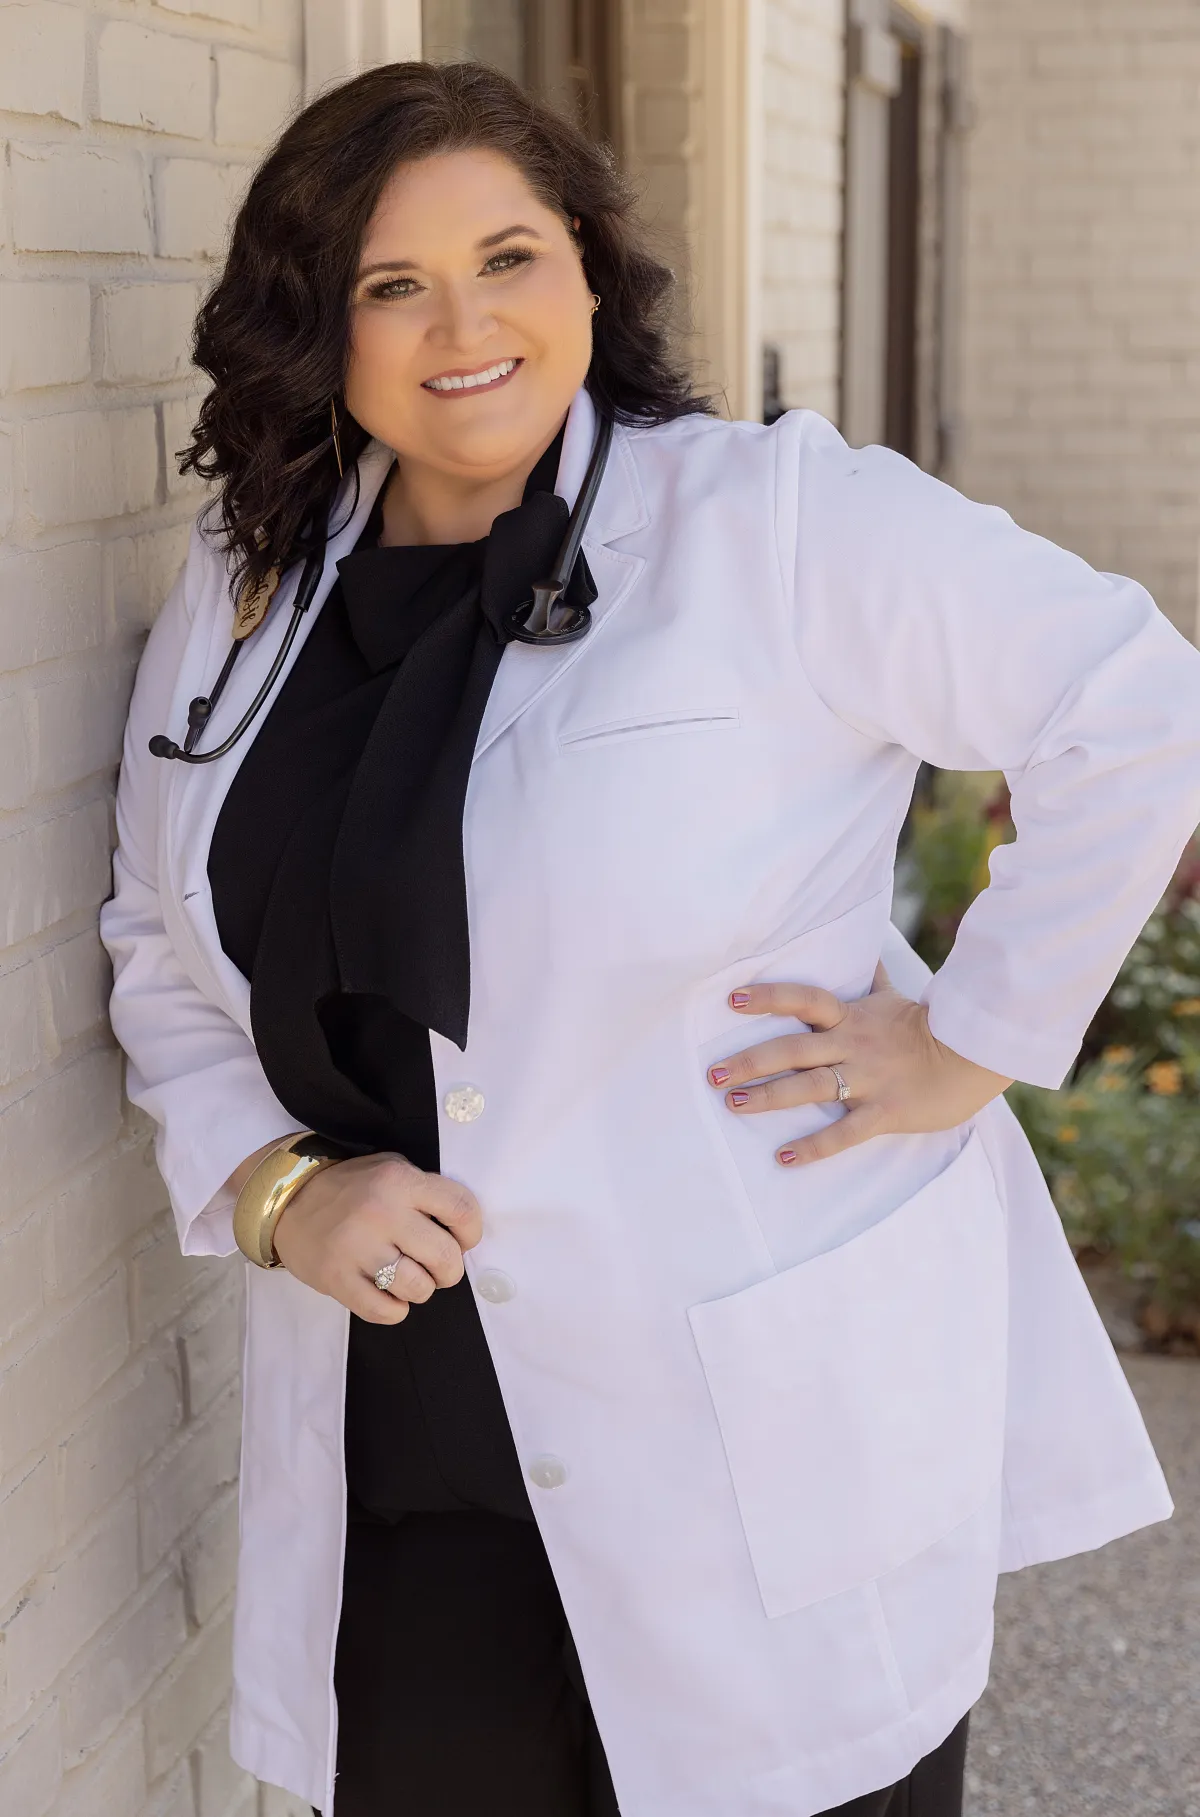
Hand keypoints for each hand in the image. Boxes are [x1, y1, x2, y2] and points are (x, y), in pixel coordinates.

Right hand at [270, 1153, 483, 1323]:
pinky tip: (389, 1296)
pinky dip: (395, 1310)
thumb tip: (461, 1230)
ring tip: (408, 1278)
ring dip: (421, 1289)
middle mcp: (381, 1213)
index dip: (472, 1232)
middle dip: (449, 1270)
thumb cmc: (351, 1187)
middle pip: (445, 1257)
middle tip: (437, 1268)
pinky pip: (384, 1311)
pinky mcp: (336, 1279)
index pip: (461, 1210)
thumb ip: (426, 1191)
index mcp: (399, 1181)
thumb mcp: (390, 1168)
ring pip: (418, 1288)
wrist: (288, 1200)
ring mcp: (357, 1248)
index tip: (463, 1240)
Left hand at [706, 962, 1012, 1166]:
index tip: (732, 999)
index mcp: (852, 1016)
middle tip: (713, 1074)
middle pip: (793, 1048)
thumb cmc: (928, 1028)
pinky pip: (845, 1132)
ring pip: (810, 1087)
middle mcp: (853, 1045)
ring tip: (733, 1105)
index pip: (804, 999)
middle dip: (750, 1060)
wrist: (974, 1057)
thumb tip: (863, 951)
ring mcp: (868, 1079)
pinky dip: (814, 1146)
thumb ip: (870, 980)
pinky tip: (783, 1158)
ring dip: (768, 1097)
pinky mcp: (885, 1112)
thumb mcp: (894, 999)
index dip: (769, 997)